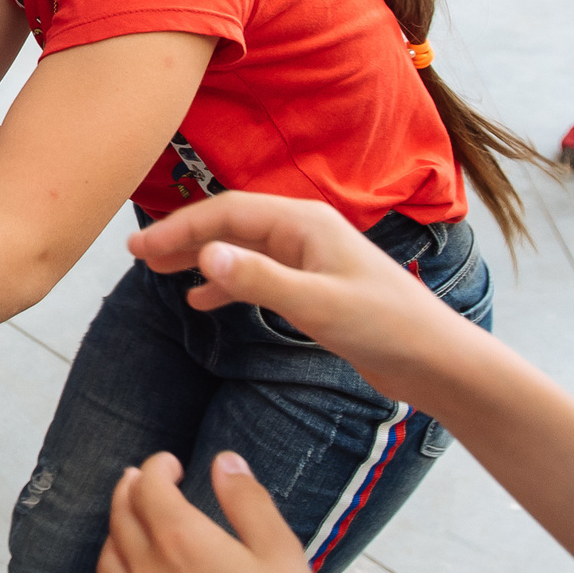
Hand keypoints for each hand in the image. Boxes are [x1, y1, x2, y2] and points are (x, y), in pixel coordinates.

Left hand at [97, 452, 364, 572]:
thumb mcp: (279, 550)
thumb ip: (247, 500)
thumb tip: (225, 462)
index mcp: (180, 540)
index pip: (148, 486)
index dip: (156, 467)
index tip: (170, 463)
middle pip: (120, 518)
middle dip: (129, 490)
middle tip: (140, 480)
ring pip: (109, 561)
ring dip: (116, 533)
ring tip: (130, 524)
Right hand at [129, 193, 476, 408]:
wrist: (436, 359)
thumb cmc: (386, 327)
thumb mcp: (317, 305)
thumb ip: (259, 280)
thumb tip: (204, 256)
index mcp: (304, 223)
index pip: (227, 213)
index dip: (180, 227)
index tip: (139, 246)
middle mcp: (304, 232)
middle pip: (230, 224)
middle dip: (183, 235)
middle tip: (137, 254)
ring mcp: (309, 258)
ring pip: (241, 247)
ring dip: (200, 256)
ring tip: (158, 271)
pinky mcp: (314, 285)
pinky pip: (258, 272)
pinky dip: (228, 281)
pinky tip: (203, 299)